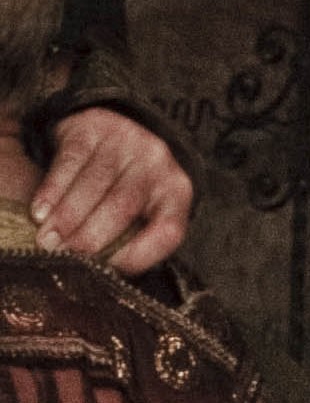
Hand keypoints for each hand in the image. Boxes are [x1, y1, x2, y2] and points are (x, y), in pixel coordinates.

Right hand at [32, 108, 193, 274]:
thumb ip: (134, 240)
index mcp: (176, 193)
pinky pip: (72, 162)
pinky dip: (53, 189)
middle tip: (65, 255)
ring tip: (47, 240)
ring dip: (67, 216)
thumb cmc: (128, 188)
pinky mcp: (94, 128)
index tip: (108, 271)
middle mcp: (157, 163)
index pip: (168, 229)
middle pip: (124, 204)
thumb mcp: (144, 211)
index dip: (140, 254)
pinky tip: (40, 211)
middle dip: (91, 235)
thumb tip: (107, 275)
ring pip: (95, 183)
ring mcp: (126, 141)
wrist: (112, 134)